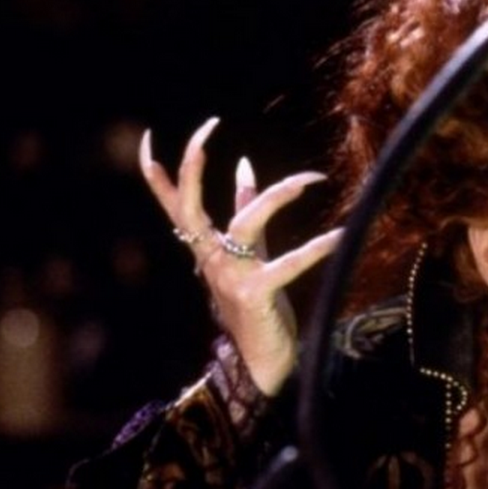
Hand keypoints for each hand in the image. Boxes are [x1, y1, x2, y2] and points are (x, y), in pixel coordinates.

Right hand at [139, 117, 342, 395]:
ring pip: (245, 223)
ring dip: (277, 197)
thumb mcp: (250, 253)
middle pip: (189, 205)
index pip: (172, 204)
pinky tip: (341, 236)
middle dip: (192, 164)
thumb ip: (246, 210)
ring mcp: (229, 277)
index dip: (157, 173)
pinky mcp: (256, 295)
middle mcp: (209, 260)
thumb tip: (245, 167)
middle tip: (208, 128)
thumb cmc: (257, 304)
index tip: (146, 137)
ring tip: (309, 179)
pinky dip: (318, 248)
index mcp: (204, 249)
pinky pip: (289, 264)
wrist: (263, 361)